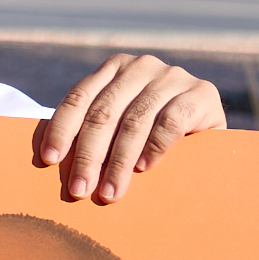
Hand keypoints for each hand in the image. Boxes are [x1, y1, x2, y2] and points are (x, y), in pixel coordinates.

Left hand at [38, 54, 224, 201]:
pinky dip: (155, 146)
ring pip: (135, 121)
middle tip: (79, 191)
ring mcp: (173, 77)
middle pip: (104, 112)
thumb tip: (50, 159)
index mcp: (115, 68)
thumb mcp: (121, 126)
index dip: (62, 129)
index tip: (49, 160)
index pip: (80, 97)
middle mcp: (142, 66)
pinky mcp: (201, 93)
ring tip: (109, 193)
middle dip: (89, 156)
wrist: (209, 130)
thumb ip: (94, 130)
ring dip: (119, 162)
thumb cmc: (154, 135)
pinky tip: (145, 168)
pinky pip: (171, 122)